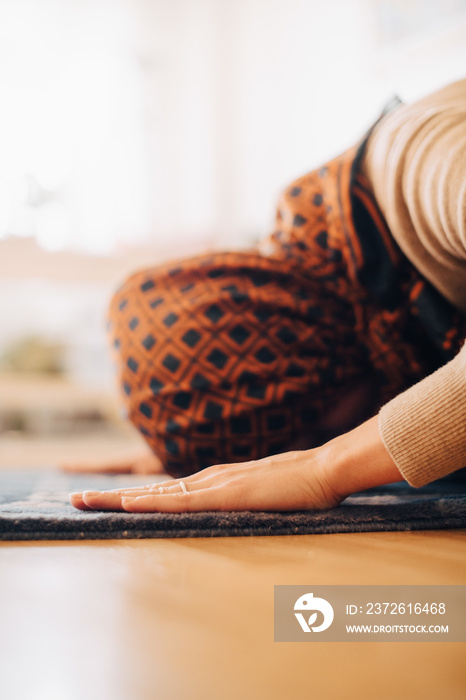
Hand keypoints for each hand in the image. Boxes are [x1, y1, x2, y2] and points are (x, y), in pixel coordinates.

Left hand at [69, 447, 340, 512]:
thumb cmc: (299, 486)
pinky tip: (129, 504)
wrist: (323, 470)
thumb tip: (235, 508)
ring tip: (85, 501)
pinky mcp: (226, 493)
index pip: (165, 491)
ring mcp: (215, 484)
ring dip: (118, 498)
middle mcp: (207, 479)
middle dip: (112, 495)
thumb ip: (244, 501)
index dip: (135, 496)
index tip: (108, 502)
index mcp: (214, 481)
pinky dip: (152, 503)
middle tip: (76, 499)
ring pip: (157, 493)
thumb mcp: (263, 496)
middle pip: (151, 489)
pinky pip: (181, 501)